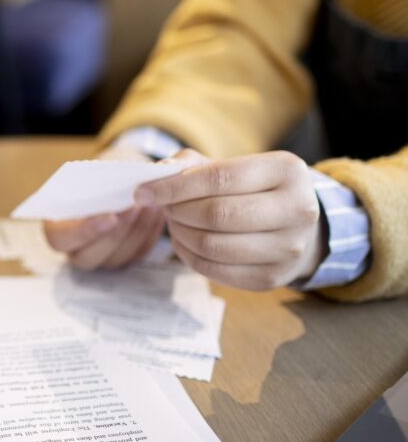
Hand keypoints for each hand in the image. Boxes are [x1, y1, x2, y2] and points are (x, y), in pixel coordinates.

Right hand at [43, 146, 167, 269]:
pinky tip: (156, 214)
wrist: (113, 185)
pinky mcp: (124, 259)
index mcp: (57, 230)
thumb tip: (110, 188)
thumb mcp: (87, 180)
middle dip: (117, 232)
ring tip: (151, 206)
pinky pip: (137, 254)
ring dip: (137, 231)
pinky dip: (149, 234)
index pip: (62, 239)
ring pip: (118, 258)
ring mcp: (101, 259)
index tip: (111, 215)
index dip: (86, 231)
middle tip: (135, 207)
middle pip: (91, 255)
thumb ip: (92, 188)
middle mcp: (76, 250)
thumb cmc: (95, 182)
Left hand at [135, 150, 325, 289]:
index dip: (175, 186)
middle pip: (217, 214)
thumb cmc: (252, 188)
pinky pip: (215, 270)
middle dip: (178, 211)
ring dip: (180, 234)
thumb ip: (191, 164)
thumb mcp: (231, 165)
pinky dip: (188, 256)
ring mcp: (288, 248)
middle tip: (163, 207)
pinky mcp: (272, 277)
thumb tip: (158, 173)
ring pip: (213, 245)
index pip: (220, 178)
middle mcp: (298, 209)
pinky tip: (183, 242)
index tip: (144, 192)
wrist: (295, 225)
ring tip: (174, 222)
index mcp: (287, 171)